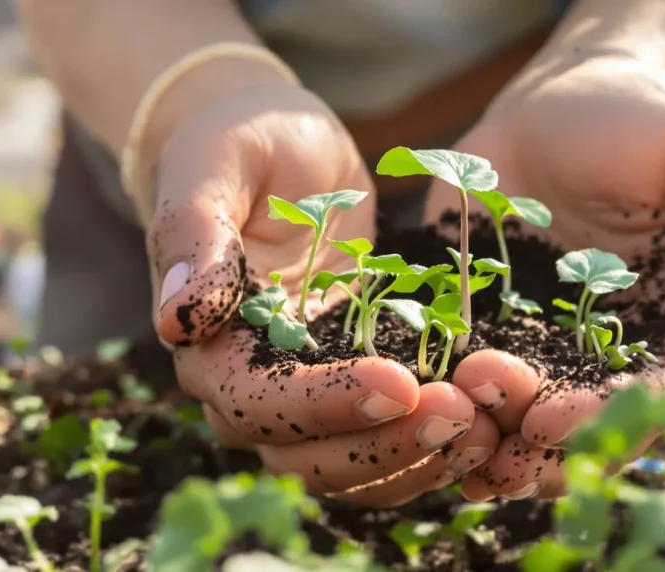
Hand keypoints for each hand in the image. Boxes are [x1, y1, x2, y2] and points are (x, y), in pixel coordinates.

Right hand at [147, 85, 497, 505]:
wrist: (280, 149)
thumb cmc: (241, 144)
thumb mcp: (214, 166)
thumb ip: (194, 237)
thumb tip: (178, 318)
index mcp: (208, 343)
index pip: (256, 401)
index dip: (327, 404)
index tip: (401, 385)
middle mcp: (249, 385)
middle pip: (306, 455)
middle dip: (384, 446)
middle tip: (462, 414)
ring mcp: (304, 393)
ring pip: (349, 466)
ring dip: (415, 459)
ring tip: (484, 430)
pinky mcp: (352, 385)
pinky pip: (384, 442)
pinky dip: (430, 447)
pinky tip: (485, 428)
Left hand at [423, 56, 664, 499]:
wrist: (568, 97)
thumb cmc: (655, 118)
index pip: (654, 396)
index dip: (607, 417)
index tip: (556, 420)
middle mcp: (613, 354)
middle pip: (582, 424)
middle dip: (534, 440)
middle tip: (488, 425)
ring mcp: (544, 345)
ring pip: (519, 415)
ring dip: (485, 432)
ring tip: (447, 419)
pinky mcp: (486, 324)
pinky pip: (462, 371)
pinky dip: (442, 395)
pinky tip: (413, 402)